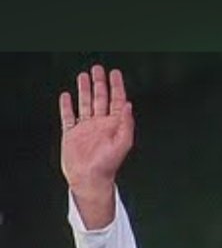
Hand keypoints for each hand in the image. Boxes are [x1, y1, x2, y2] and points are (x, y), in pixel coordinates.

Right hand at [59, 66, 134, 227]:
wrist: (89, 179)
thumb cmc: (108, 164)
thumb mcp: (122, 143)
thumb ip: (126, 124)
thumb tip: (128, 105)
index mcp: (114, 125)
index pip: (116, 101)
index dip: (116, 87)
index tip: (115, 73)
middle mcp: (100, 124)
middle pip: (100, 98)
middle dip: (100, 83)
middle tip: (98, 68)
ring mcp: (85, 128)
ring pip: (85, 103)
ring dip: (84, 90)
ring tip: (83, 75)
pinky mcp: (71, 134)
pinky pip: (68, 116)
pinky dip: (67, 106)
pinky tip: (66, 96)